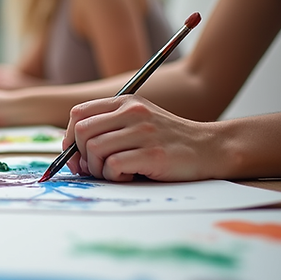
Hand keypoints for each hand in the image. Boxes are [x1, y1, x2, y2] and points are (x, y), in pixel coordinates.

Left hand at [63, 95, 220, 181]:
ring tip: (115, 173)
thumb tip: (69, 152)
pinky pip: (113, 165)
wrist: (211, 149)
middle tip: (93, 169)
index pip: (78, 114)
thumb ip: (107, 129)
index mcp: (125, 103)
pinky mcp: (153, 154)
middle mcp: (133, 112)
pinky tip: (128, 176)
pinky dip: (114, 176)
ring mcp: (143, 132)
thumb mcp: (138, 123)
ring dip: (98, 169)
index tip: (76, 154)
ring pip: (94, 150)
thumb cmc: (168, 141)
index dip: (69, 137)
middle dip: (80, 156)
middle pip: (81, 133)